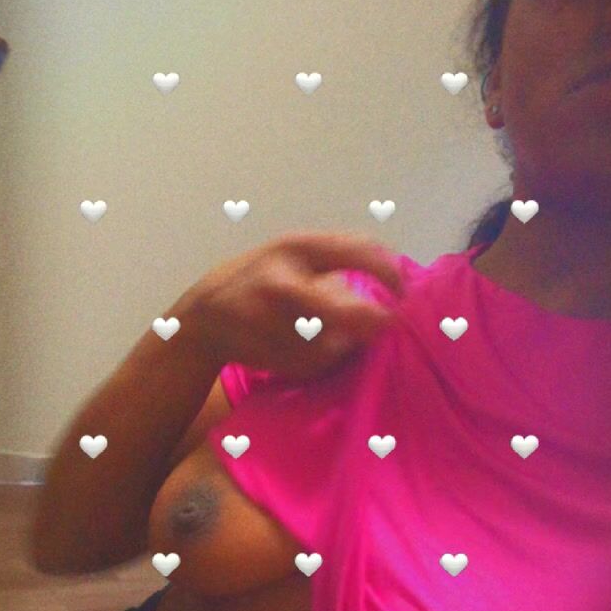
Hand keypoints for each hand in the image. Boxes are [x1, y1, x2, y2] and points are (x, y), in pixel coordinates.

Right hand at [186, 229, 403, 378]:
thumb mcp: (297, 257)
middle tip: (385, 324)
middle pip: (331, 305)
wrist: (206, 313)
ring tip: (331, 339)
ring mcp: (267, 319)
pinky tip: (304, 353)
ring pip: (324, 344)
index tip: (404, 290)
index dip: (387, 271)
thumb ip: (340, 263)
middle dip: (362, 318)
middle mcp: (279, 279)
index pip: (353, 250)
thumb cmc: (266, 280)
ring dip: (339, 347)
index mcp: (296, 246)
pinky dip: (317, 364)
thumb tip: (397, 285)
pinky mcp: (261, 351)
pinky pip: (308, 364)